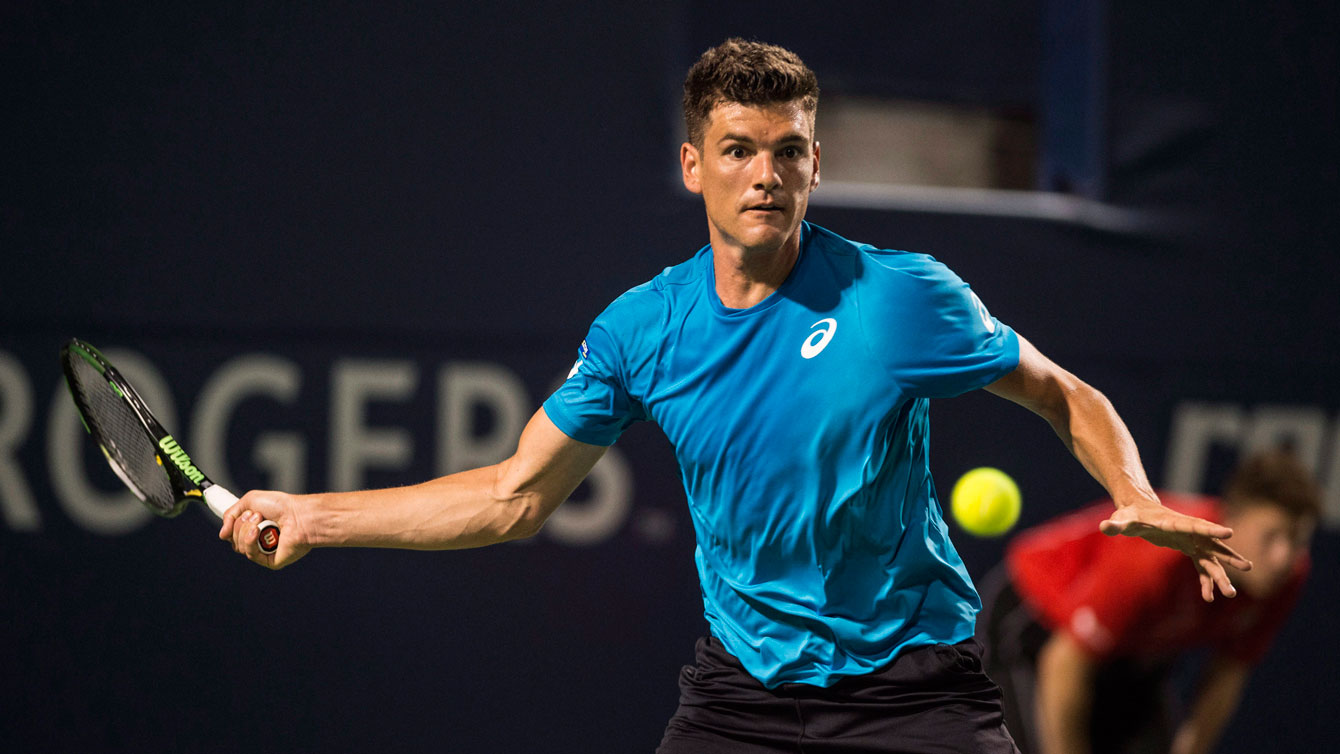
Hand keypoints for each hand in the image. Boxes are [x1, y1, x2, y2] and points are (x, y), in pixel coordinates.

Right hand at [219, 490, 311, 569]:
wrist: (298, 514)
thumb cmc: (280, 506)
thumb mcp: (249, 501)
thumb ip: (230, 514)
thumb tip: (222, 535)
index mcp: (254, 528)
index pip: (232, 534)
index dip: (231, 526)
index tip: (237, 516)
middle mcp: (258, 541)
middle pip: (233, 540)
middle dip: (240, 525)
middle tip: (255, 515)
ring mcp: (264, 552)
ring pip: (240, 547)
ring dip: (246, 530)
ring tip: (260, 520)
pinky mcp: (270, 561)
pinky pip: (251, 555)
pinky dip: (251, 541)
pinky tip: (258, 531)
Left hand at [1100, 500, 1251, 601]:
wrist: (1138, 509)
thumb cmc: (1130, 514)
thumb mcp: (1122, 519)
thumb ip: (1116, 524)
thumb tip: (1105, 527)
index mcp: (1175, 522)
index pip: (1195, 526)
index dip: (1211, 530)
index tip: (1229, 534)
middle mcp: (1189, 531)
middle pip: (1211, 545)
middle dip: (1228, 557)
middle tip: (1247, 567)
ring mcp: (1192, 540)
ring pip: (1212, 558)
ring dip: (1222, 573)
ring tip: (1233, 592)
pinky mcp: (1189, 548)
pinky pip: (1202, 566)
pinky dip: (1206, 580)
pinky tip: (1209, 597)